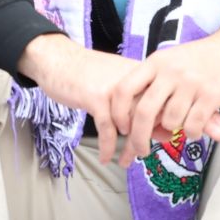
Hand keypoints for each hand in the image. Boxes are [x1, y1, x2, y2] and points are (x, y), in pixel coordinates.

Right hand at [18, 34, 156, 163]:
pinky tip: (104, 157)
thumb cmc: (88, 72)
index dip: (162, 126)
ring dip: (129, 149)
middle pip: (148, 118)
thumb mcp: (119, 83)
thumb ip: (138, 100)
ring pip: (131, 127)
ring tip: (124, 162)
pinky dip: (107, 147)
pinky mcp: (97, 98)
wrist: (58, 58)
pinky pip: (107, 130)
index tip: (158, 140)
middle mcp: (134, 81)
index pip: (162, 105)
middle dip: (145, 141)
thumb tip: (160, 129)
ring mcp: (116, 90)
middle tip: (142, 155)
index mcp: (142, 76)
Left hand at [107, 15, 219, 167]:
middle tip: (141, 150)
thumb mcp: (170, 60)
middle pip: (144, 112)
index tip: (121, 127)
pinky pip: (193, 126)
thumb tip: (130, 111)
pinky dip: (192, 134)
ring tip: (180, 128)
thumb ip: (152, 81)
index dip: (118, 112)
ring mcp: (191, 83)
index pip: (124, 89)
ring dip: (173, 132)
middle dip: (139, 137)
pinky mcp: (211, 96)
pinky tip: (195, 130)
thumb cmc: (201, 58)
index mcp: (156, 62)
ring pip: (170, 122)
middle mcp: (170, 72)